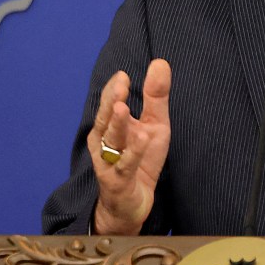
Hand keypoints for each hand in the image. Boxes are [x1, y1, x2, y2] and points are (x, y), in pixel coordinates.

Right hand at [88, 58, 171, 235]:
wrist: (132, 203)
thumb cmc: (140, 161)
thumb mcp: (154, 125)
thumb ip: (155, 96)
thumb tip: (160, 62)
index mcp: (109, 127)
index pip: (108, 104)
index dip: (113, 90)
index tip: (122, 75)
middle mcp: (103, 143)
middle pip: (105, 120)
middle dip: (111, 102)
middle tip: (119, 86)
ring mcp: (109, 163)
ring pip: (111, 141)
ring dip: (117, 125)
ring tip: (123, 108)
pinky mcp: (119, 182)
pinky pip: (126, 165)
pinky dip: (134, 152)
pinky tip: (142, 139)